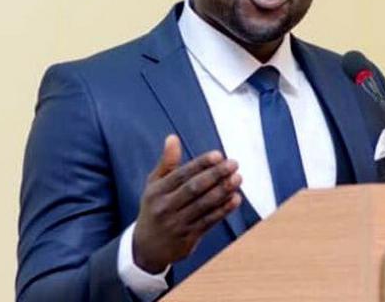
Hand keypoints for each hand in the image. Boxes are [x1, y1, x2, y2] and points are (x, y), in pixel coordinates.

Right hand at [133, 135, 242, 272]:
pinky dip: (223, 210)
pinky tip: (236, 199)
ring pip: (204, 205)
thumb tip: (172, 138)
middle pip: (194, 189)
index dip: (201, 164)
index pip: (181, 174)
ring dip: (223, 191)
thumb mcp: (154, 185)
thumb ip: (166, 162)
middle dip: (215, 175)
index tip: (218, 155)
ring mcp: (177, 224)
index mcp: (157, 191)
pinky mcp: (188, 238)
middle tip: (233, 164)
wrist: (146, 248)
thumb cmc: (154, 208)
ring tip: (238, 178)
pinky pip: (209, 221)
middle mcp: (165, 207)